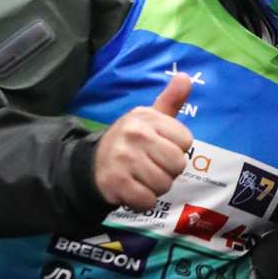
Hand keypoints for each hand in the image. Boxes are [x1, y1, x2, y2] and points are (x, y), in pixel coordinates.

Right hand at [93, 72, 192, 209]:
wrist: (91, 164)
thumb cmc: (130, 141)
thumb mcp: (148, 118)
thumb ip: (170, 101)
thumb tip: (186, 77)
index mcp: (146, 118)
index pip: (185, 141)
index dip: (176, 149)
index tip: (159, 147)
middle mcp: (135, 135)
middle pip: (177, 164)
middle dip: (168, 171)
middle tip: (150, 166)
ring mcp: (125, 159)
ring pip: (164, 184)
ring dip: (155, 187)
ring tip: (140, 177)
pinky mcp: (117, 183)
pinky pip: (147, 200)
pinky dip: (142, 201)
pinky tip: (132, 189)